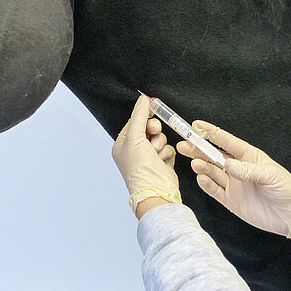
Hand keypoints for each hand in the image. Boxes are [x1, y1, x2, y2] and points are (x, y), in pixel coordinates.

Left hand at [112, 96, 179, 217]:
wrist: (156, 191)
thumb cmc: (140, 168)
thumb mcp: (135, 138)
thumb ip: (140, 117)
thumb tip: (143, 99)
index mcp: (122, 145)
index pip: (134, 122)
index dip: (143, 118)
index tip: (151, 112)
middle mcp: (134, 150)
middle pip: (148, 129)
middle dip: (153, 131)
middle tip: (153, 133)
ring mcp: (148, 157)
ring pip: (160, 137)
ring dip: (160, 143)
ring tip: (156, 154)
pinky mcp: (162, 162)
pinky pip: (168, 147)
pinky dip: (166, 153)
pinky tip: (162, 160)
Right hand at [176, 121, 290, 251]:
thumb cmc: (286, 190)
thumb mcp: (270, 175)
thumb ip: (247, 170)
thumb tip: (227, 164)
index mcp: (248, 157)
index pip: (226, 141)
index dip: (211, 133)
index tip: (196, 125)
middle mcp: (237, 168)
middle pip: (213, 156)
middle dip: (198, 149)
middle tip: (184, 145)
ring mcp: (233, 184)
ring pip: (211, 172)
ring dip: (201, 166)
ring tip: (195, 164)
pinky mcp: (230, 201)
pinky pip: (214, 190)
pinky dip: (206, 184)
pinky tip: (201, 179)